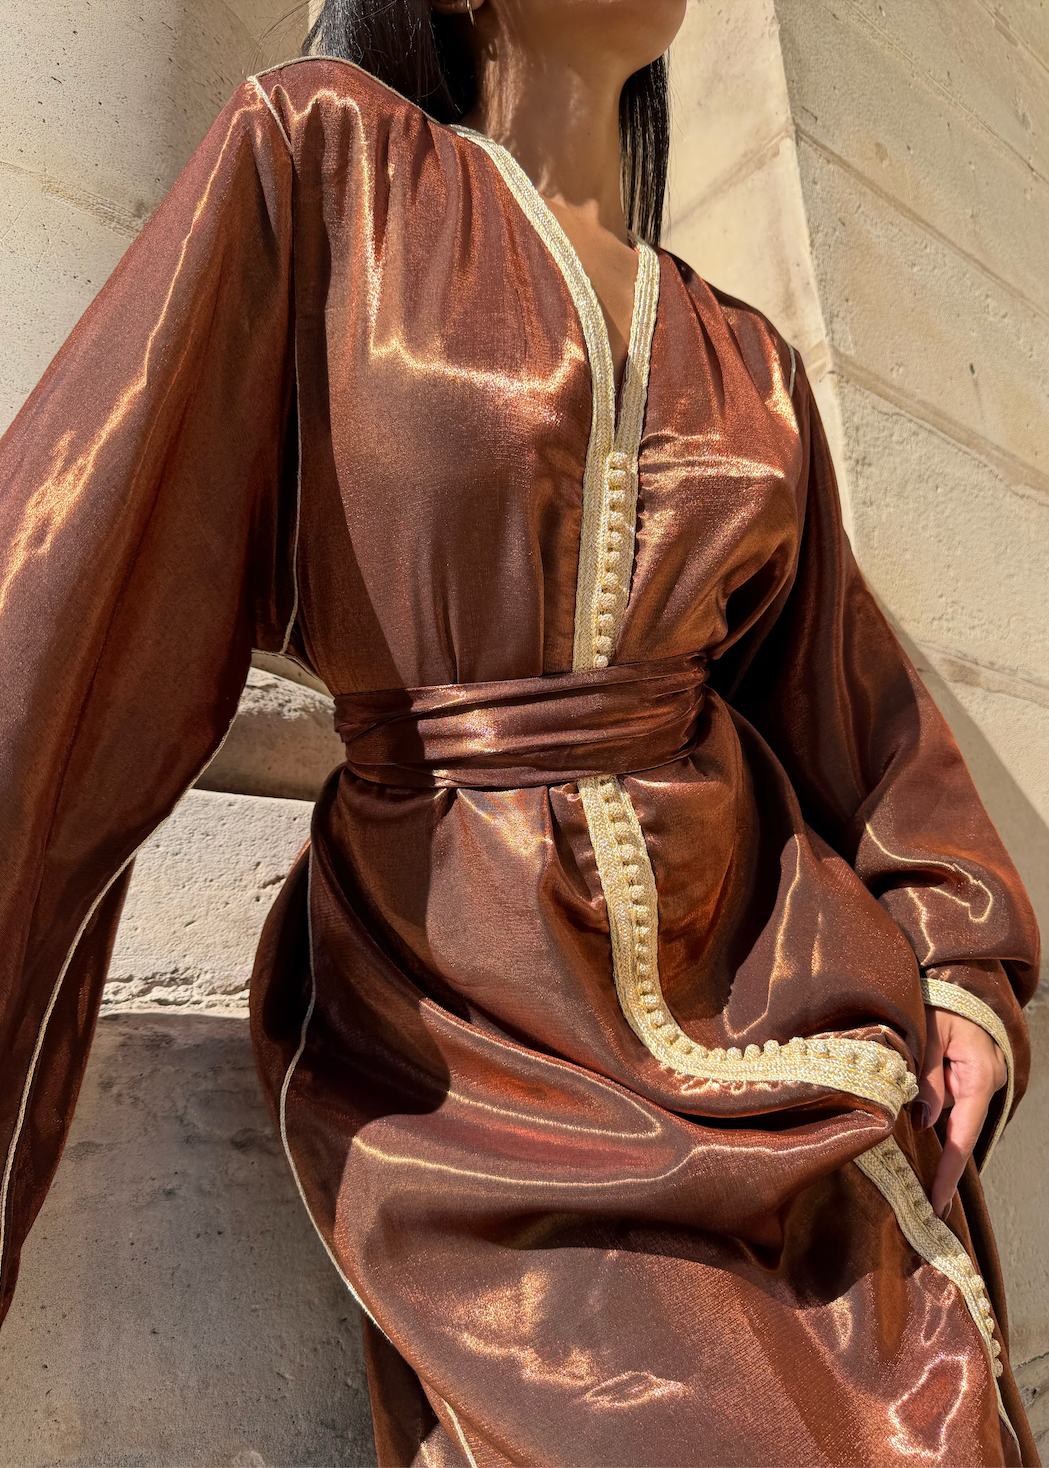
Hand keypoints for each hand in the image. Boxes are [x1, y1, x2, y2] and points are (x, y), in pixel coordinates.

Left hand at [914, 1006, 1005, 1219]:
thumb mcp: (928, 1033)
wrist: (958, 974)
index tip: (936, 1204)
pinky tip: (922, 1068)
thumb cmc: (943, 998)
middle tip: (911, 1092)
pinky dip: (930, 1085)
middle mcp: (985, 1080)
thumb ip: (926, 1077)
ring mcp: (979, 1076)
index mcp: (980, 1074)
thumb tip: (924, 1121)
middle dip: (926, 1112)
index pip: (963, 1134)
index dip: (948, 1172)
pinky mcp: (969, 1071)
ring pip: (944, 1102)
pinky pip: (946, 1090)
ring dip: (924, 1089)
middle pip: (949, 1117)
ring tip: (918, 1052)